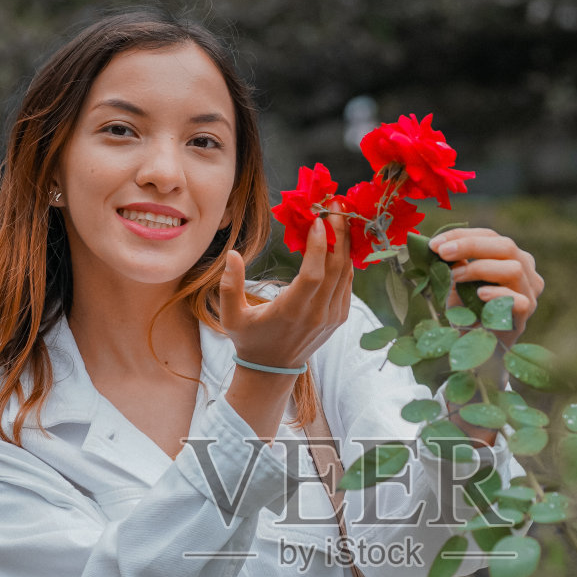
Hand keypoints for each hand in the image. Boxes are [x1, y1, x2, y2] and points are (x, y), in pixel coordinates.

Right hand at [220, 208, 353, 367]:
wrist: (272, 370)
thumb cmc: (250, 340)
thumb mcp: (231, 316)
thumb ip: (229, 286)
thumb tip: (232, 255)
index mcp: (291, 312)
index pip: (313, 274)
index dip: (319, 246)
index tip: (318, 220)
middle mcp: (316, 314)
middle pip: (336, 268)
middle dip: (339, 233)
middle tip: (336, 206)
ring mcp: (331, 317)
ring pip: (346, 274)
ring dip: (345, 243)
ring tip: (341, 217)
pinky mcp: (338, 317)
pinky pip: (347, 284)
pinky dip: (346, 261)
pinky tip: (341, 241)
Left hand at [427, 228, 543, 347]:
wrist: (477, 348)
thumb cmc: (469, 312)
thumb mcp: (458, 283)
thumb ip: (455, 264)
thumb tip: (439, 245)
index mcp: (512, 257)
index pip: (490, 236)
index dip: (462, 235)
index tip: (435, 243)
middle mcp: (526, 271)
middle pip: (506, 246)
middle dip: (470, 245)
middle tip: (443, 252)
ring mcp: (529, 292)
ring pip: (513, 268)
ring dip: (479, 269)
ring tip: (455, 277)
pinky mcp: (526, 314)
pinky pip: (517, 300)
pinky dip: (497, 294)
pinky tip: (479, 294)